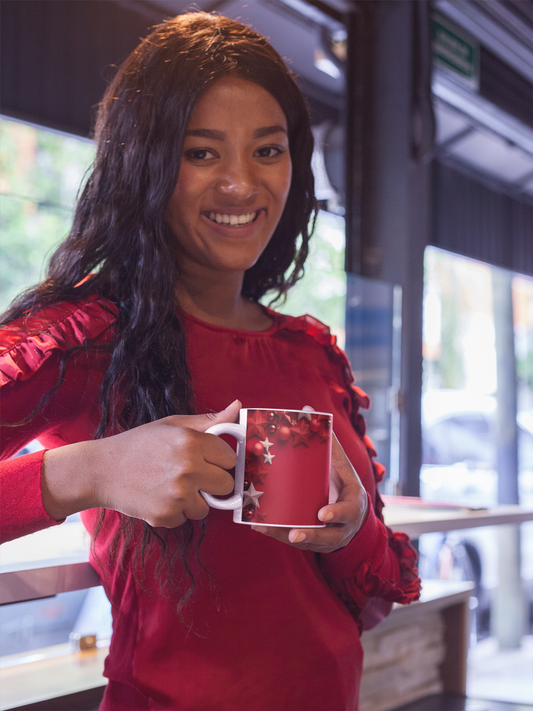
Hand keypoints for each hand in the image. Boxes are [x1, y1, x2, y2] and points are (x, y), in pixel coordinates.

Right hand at [41, 400, 240, 526]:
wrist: (101, 471)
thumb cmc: (138, 445)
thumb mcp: (172, 425)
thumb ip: (208, 421)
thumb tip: (237, 408)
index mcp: (191, 441)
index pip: (230, 458)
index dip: (219, 460)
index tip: (206, 460)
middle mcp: (188, 468)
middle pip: (225, 484)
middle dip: (212, 482)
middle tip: (191, 475)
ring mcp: (178, 494)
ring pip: (206, 507)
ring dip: (194, 501)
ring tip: (171, 486)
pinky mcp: (166, 516)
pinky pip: (186, 519)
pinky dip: (175, 513)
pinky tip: (158, 497)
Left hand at [252, 431, 368, 553]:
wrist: (352, 515)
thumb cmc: (343, 484)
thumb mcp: (341, 464)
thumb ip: (328, 441)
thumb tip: (307, 409)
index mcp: (352, 505)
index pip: (347, 512)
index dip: (336, 514)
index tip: (322, 514)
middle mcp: (341, 526)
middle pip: (327, 536)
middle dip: (310, 535)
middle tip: (293, 534)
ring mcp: (326, 537)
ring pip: (308, 542)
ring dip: (286, 536)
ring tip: (266, 529)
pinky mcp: (312, 541)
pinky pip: (294, 541)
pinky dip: (276, 534)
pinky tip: (258, 526)